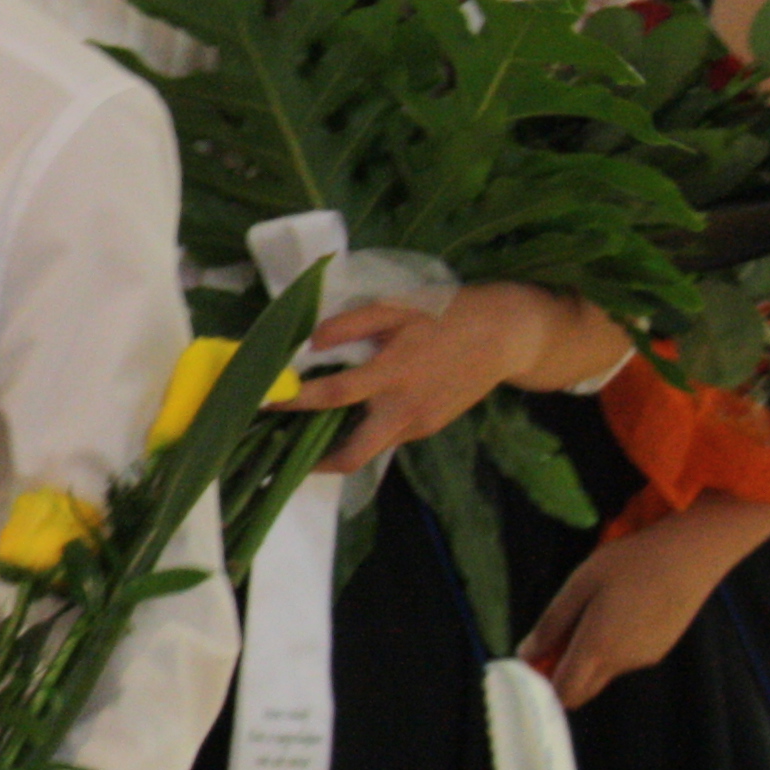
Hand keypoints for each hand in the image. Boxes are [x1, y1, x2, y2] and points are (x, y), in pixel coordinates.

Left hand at [286, 284, 598, 472]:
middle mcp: (404, 409)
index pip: (330, 397)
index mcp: (391, 375)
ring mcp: (419, 424)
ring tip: (306, 431)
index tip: (262, 403)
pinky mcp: (430, 427)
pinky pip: (388, 436)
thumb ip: (349, 325)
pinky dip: (364, 431)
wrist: (507, 335)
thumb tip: (310, 343)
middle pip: (352, 455)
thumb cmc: (447, 313)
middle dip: (315, 462)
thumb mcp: (396, 307)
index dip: (292, 402)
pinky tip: (349, 415)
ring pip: (370, 447)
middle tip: (283, 450)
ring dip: (337, 445)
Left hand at [520, 496, 769, 706]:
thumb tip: (527, 654)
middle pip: (582, 690)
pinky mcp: (659, 651)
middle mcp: (622, 663)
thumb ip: (552, 623)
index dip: (542, 683)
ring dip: (586, 658)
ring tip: (588, 614)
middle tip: (552, 637)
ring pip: (602, 674)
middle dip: (561, 674)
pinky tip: (615, 614)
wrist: (690, 557)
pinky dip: (609, 649)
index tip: (531, 659)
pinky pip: (623, 661)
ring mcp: (644, 659)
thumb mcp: (579, 585)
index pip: (564, 692)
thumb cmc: (630, 564)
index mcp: (598, 648)